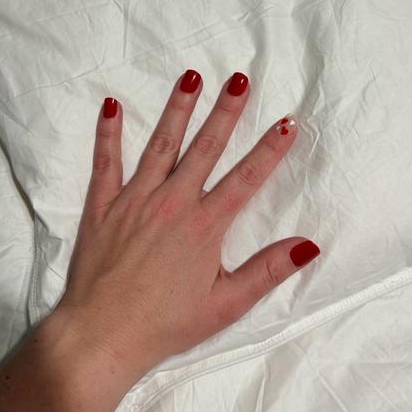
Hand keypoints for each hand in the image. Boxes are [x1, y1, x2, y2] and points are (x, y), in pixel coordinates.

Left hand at [57, 70, 319, 385]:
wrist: (102, 335)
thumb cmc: (166, 324)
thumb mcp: (226, 304)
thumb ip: (268, 271)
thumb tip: (309, 245)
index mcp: (205, 226)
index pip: (246, 178)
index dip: (269, 149)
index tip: (287, 122)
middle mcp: (173, 203)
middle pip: (206, 148)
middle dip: (226, 111)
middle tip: (240, 79)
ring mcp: (135, 200)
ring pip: (161, 144)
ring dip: (178, 108)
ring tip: (190, 76)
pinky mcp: (103, 206)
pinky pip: (106, 162)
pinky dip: (109, 133)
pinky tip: (112, 105)